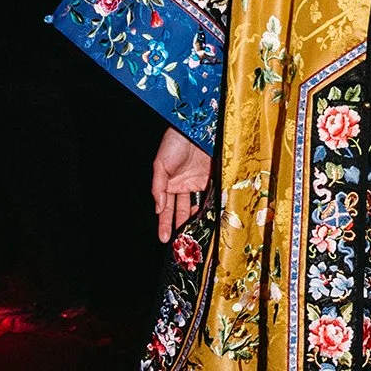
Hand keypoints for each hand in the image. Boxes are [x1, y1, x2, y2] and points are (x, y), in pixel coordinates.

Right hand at [152, 126, 212, 242]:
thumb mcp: (160, 164)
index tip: (163, 238)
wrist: (196, 126)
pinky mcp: (212, 178)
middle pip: (180, 211)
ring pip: (196, 206)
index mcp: (168, 183)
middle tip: (179, 244)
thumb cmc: (174, 142)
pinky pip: (210, 196)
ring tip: (194, 236)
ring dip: (194, 220)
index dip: (164, 222)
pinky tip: (209, 220)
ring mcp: (198, 182)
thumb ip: (158, 187)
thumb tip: (158, 208)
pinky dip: (209, 208)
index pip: (166, 208)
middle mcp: (183, 185)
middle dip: (179, 227)